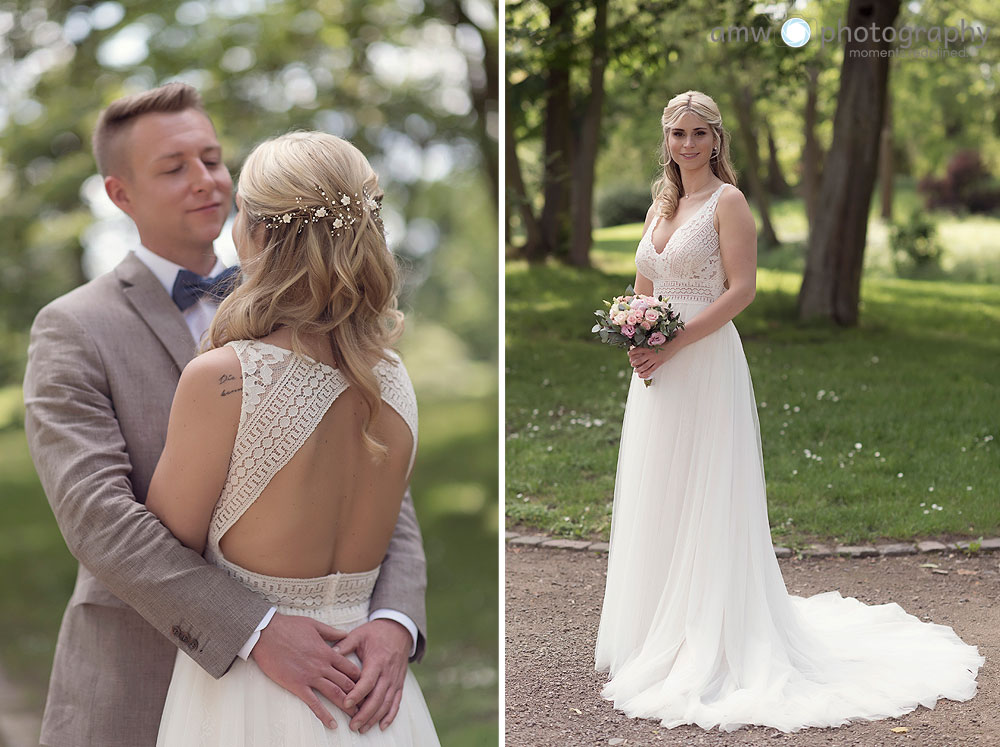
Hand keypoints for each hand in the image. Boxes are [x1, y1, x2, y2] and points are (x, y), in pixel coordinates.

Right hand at [251, 612, 359, 728]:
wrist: (267, 633)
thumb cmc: (289, 626)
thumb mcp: (314, 625)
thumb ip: (332, 632)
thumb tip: (345, 634)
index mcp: (327, 651)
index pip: (350, 668)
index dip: (360, 678)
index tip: (367, 686)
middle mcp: (322, 665)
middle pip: (346, 683)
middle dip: (358, 695)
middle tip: (367, 705)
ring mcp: (310, 676)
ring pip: (334, 693)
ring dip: (346, 705)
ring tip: (356, 716)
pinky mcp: (297, 685)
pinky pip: (313, 703)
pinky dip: (323, 714)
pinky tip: (331, 724)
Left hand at [334, 619, 411, 732]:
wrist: (399, 629)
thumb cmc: (376, 632)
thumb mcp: (359, 634)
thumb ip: (345, 644)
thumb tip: (330, 654)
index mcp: (377, 661)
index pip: (368, 681)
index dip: (357, 693)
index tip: (346, 703)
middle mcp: (388, 673)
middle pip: (378, 697)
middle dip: (365, 713)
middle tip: (352, 725)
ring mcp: (395, 680)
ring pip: (387, 703)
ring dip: (375, 718)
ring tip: (362, 728)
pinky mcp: (399, 683)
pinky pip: (396, 702)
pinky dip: (390, 716)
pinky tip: (382, 726)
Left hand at [628, 344, 678, 378]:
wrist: (675, 342)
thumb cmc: (666, 339)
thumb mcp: (655, 340)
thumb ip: (648, 343)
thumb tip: (643, 345)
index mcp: (648, 346)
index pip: (636, 350)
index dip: (631, 353)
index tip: (629, 354)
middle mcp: (650, 353)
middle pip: (639, 360)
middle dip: (634, 363)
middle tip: (632, 364)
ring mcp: (655, 359)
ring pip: (644, 366)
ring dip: (639, 369)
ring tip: (635, 370)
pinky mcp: (660, 362)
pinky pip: (651, 369)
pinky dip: (646, 373)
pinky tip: (643, 374)